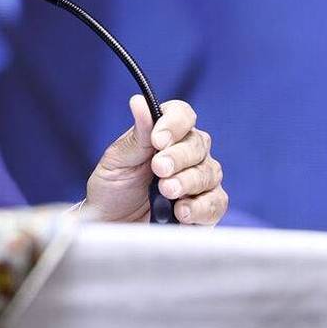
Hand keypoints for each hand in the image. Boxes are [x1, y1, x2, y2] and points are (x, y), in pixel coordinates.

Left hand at [84, 96, 227, 223]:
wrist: (110, 225)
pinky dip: (200, 207)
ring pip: (210, 172)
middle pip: (198, 144)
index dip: (174, 123)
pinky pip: (216, 203)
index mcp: (165, 135)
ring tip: (165, 191)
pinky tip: (181, 212)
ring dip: (187, 182)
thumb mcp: (117, 161)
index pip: (182, 115)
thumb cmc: (112, 189)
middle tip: (159, 169)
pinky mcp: (206, 209)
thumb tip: (139, 102)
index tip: (158, 139)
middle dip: (178, 157)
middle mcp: (187, 155)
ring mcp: (200, 181)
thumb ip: (137, 136)